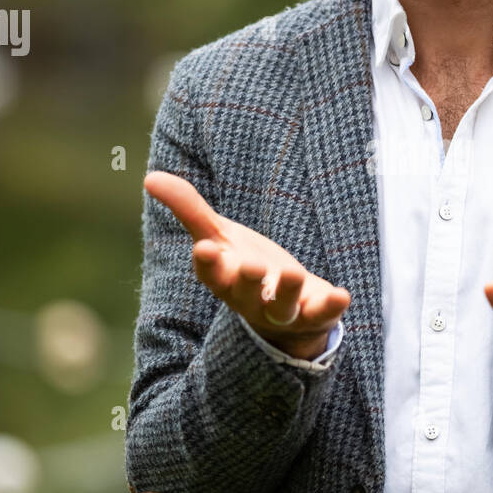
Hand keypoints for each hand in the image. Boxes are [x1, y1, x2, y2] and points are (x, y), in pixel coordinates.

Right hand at [144, 171, 350, 359]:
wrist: (285, 310)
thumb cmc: (245, 267)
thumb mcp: (220, 236)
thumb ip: (190, 209)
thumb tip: (149, 178)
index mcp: (225, 279)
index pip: (210, 275)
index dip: (206, 264)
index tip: (203, 248)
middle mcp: (250, 299)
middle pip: (243, 294)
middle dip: (246, 280)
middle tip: (250, 266)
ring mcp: (282, 310)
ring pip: (281, 307)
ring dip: (285, 292)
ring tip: (292, 273)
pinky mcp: (313, 314)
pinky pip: (322, 315)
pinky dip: (331, 309)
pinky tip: (343, 296)